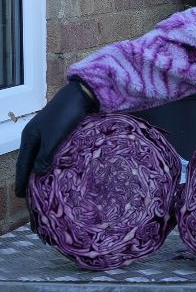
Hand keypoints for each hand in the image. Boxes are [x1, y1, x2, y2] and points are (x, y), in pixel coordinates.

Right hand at [15, 80, 97, 197]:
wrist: (80, 95)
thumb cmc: (65, 115)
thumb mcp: (54, 137)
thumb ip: (45, 155)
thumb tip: (38, 173)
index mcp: (29, 138)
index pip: (23, 164)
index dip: (22, 180)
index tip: (20, 196)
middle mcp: (35, 137)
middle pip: (31, 161)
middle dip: (30, 178)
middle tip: (32, 195)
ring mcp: (47, 134)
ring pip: (42, 156)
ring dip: (42, 170)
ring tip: (45, 186)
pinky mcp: (60, 132)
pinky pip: (53, 151)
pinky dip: (53, 161)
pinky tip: (59, 169)